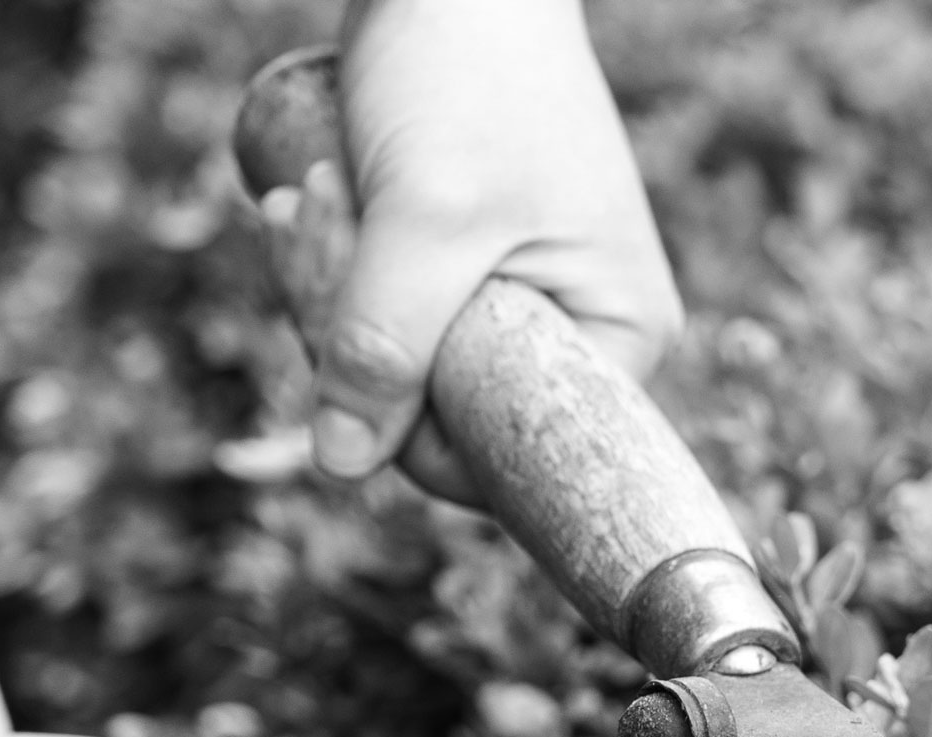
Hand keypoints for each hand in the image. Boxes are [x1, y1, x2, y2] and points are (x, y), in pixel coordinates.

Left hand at [268, 0, 683, 492]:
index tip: (351, 331)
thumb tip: (341, 462)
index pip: (509, 456)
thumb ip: (385, 345)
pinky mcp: (466, 267)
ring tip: (315, 188)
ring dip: (333, 285)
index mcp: (621, 341)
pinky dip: (337, 264)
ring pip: (400, 362)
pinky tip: (310, 193)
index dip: (412, 426)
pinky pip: (387, 312)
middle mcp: (584, 335)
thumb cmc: (471, 80)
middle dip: (354, 329)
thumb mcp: (426, 220)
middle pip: (442, 412)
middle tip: (318, 211)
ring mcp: (523, 300)